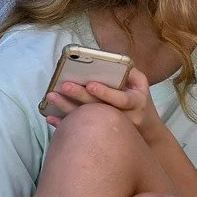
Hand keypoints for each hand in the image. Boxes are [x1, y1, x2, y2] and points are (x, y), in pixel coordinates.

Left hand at [43, 66, 161, 140]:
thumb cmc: (138, 99)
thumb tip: (108, 60)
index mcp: (135, 103)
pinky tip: (50, 118)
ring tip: (51, 96)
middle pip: (99, 108)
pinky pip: (80, 131)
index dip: (105, 92)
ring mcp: (111, 129)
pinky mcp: (100, 135)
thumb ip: (129, 71)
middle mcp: (124, 118)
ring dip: (67, 109)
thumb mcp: (141, 83)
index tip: (90, 84)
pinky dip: (64, 124)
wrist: (145, 129)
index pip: (120, 99)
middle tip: (64, 86)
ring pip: (87, 120)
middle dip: (80, 96)